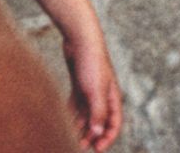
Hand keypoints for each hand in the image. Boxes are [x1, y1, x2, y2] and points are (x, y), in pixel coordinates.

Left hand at [63, 28, 122, 150]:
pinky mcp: (79, 83)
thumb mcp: (95, 91)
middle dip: (92, 135)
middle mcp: (103, 95)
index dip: (107, 138)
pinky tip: (65, 120)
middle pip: (100, 120)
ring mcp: (91, 89)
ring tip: (71, 137)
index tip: (97, 150)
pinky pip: (77, 104)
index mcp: (113, 98)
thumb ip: (97, 113)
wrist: (80, 38)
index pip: (114, 123)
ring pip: (87, 113)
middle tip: (81, 147)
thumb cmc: (92, 63)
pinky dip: (72, 113)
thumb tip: (97, 134)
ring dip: (81, 126)